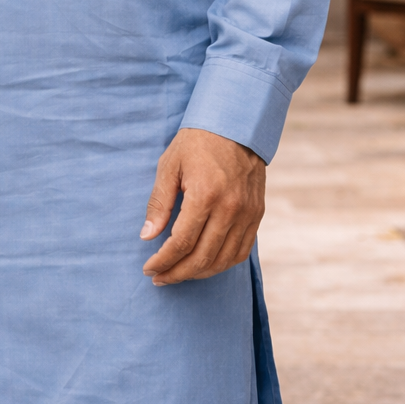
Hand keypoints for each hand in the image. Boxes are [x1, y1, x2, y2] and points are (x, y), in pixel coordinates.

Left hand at [139, 128, 264, 285]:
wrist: (236, 125)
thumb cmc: (197, 142)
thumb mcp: (169, 166)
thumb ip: (159, 203)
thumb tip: (147, 237)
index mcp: (205, 194)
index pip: (181, 242)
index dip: (163, 261)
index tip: (148, 268)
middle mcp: (230, 208)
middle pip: (203, 257)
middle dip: (177, 273)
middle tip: (160, 278)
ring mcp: (247, 213)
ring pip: (223, 260)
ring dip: (199, 273)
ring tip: (179, 274)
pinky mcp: (257, 214)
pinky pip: (241, 251)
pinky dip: (222, 264)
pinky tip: (205, 264)